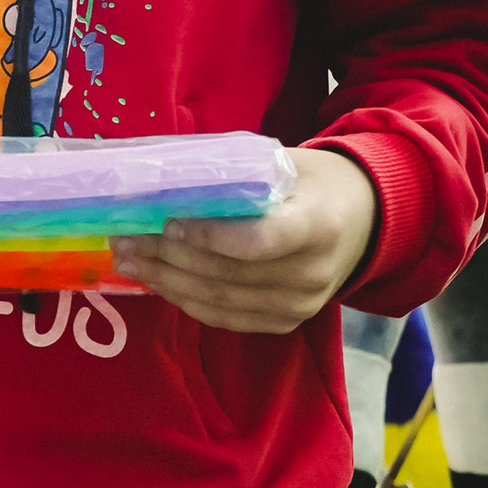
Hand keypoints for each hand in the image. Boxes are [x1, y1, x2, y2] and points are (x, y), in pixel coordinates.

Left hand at [112, 147, 376, 332]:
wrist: (362, 220)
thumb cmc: (314, 183)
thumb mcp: (286, 164)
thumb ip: (236, 178)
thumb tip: (164, 184)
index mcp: (319, 225)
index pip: (257, 242)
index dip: (208, 237)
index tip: (168, 223)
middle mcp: (312, 273)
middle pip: (226, 274)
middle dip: (167, 258)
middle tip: (125, 240)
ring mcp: (299, 305)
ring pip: (218, 300)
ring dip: (165, 282)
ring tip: (128, 261)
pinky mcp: (284, 323)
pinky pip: (224, 317)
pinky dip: (185, 299)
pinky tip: (156, 280)